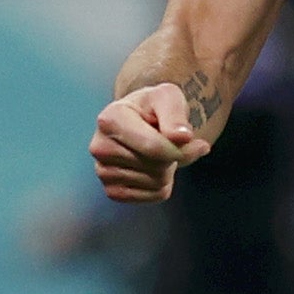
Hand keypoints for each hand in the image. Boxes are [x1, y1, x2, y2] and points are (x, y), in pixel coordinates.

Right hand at [90, 82, 209, 201]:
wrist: (138, 120)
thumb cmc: (152, 107)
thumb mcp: (167, 97)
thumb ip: (176, 114)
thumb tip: (182, 137)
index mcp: (109, 119)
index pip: (153, 147)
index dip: (180, 148)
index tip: (193, 140)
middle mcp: (99, 147)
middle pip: (156, 166)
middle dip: (172, 156)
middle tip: (166, 141)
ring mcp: (102, 172)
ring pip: (156, 182)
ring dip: (168, 169)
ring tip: (156, 152)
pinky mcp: (112, 191)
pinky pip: (153, 196)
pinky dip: (162, 185)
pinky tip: (152, 167)